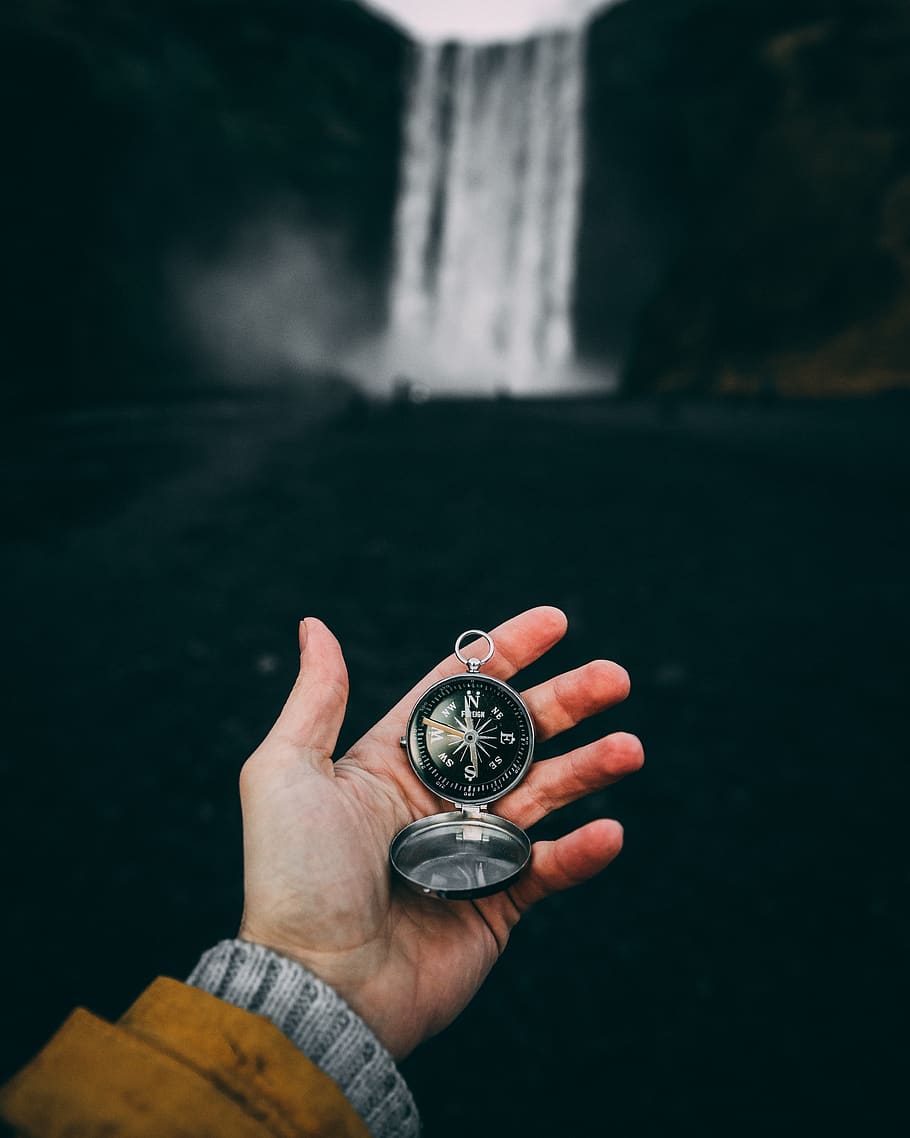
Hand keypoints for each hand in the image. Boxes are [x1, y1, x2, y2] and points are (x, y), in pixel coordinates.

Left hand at [238, 607, 642, 1058]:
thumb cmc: (295, 876)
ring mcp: (470, 848)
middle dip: (567, 702)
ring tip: (630, 748)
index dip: (508, 653)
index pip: (460, 691)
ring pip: (544, 794)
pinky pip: (548, 870)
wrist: (318, 986)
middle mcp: (437, 797)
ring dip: (590, 768)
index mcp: (393, 760)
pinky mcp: (496, 902)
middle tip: (615, 677)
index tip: (556, 620)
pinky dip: (581, 853)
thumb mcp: (286, 771)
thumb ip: (316, 699)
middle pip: (516, 735)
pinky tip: (610, 831)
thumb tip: (315, 626)